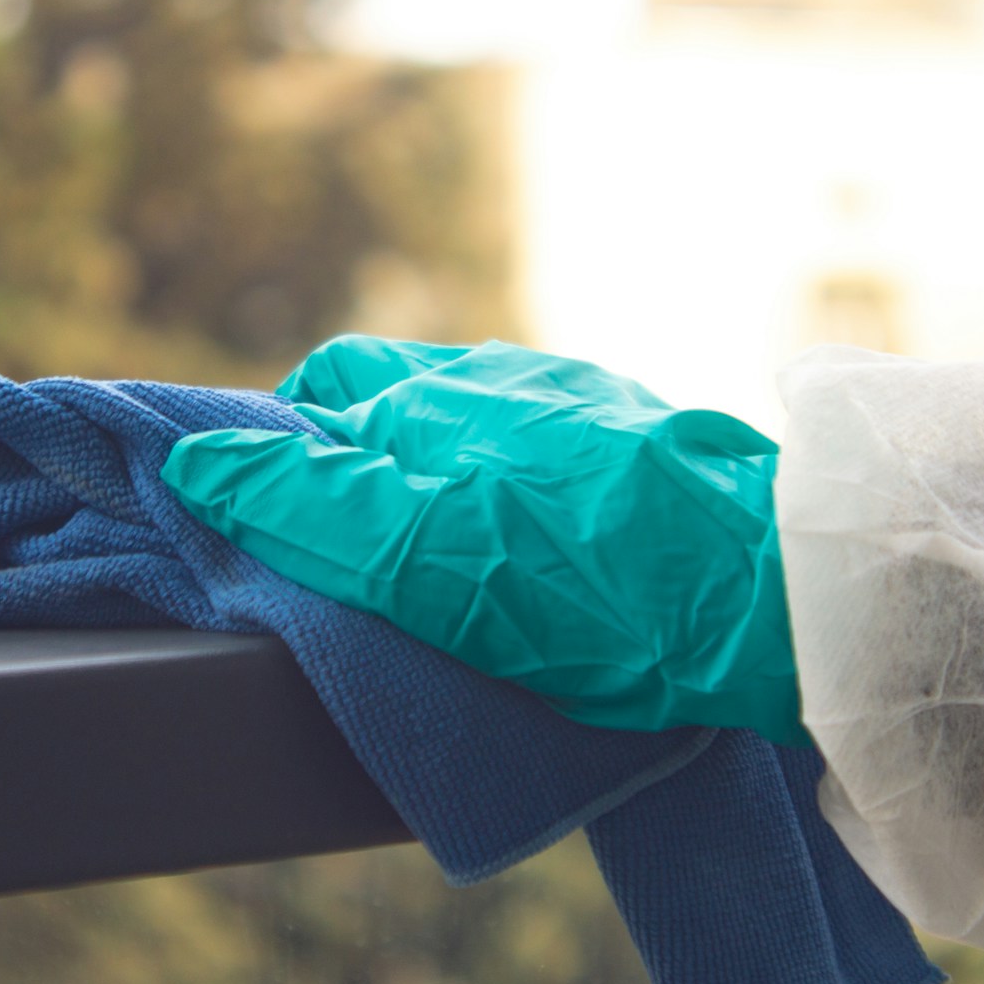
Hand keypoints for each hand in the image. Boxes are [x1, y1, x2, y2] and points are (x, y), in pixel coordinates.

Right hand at [160, 336, 806, 745]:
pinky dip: (517, 494)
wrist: (785, 603)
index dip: (289, 444)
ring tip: (448, 566)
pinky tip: (541, 556)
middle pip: (402, 399)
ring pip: (479, 425)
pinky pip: (552, 455)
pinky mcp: (654, 450)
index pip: (329, 386)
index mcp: (449, 393)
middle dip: (362, 460)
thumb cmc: (599, 589)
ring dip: (442, 477)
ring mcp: (594, 410)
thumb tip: (198, 461)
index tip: (277, 516)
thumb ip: (313, 505)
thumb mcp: (428, 557)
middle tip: (358, 556)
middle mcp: (519, 380)